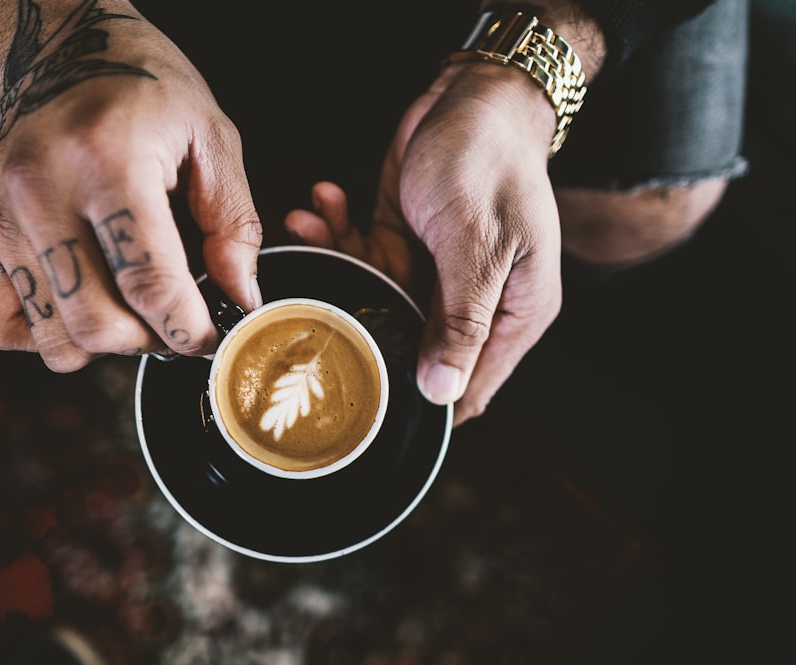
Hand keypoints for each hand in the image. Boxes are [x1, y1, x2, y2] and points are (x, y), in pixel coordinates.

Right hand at [0, 1, 261, 370]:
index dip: (190, 329)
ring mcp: (8, 218)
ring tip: (135, 310)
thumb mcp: (210, 133)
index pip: (149, 283)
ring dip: (105, 345)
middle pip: (97, 324)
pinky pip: (2, 326)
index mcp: (108, 162)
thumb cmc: (145, 82)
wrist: (58, 43)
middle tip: (178, 321)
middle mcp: (45, 194)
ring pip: (53, 338)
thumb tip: (241, 297)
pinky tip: (85, 304)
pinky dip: (50, 336)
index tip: (214, 336)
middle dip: (151, 343)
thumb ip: (234, 222)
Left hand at [287, 62, 563, 425]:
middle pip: (413, 345)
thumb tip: (442, 393)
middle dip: (363, 326)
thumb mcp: (476, 248)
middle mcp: (475, 299)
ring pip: (377, 296)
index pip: (473, 385)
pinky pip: (364, 255)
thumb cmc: (489, 162)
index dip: (429, 405)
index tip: (374, 411)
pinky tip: (322, 203)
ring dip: (339, 262)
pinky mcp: (405, 241)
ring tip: (309, 226)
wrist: (474, 95)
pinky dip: (339, 233)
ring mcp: (436, 272)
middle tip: (313, 310)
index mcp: (513, 311)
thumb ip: (461, 321)